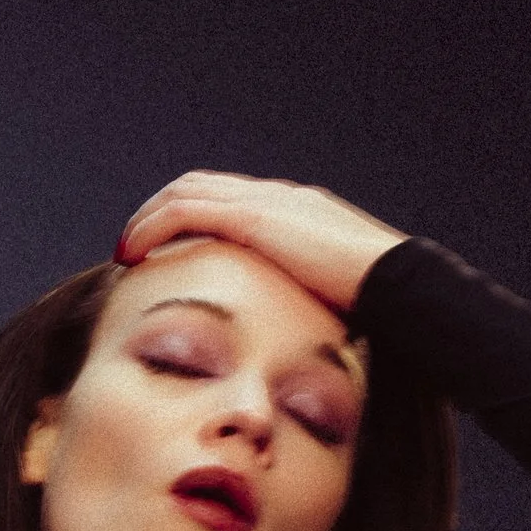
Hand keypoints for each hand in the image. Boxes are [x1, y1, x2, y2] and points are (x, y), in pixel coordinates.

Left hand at [114, 171, 409, 312]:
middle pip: (205, 185)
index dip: (199, 219)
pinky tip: (131, 254)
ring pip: (187, 191)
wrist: (403, 287)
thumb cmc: (384, 308)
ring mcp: (270, 202)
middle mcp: (282, 197)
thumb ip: (313, 307)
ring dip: (150, 217)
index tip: (174, 249)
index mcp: (302, 213)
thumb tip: (305, 345)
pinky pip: (185, 211)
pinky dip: (152, 227)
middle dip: (165, 210)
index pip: (236, 201)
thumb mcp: (340, 303)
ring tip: (127, 248)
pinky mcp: (257, 218)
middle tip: (137, 244)